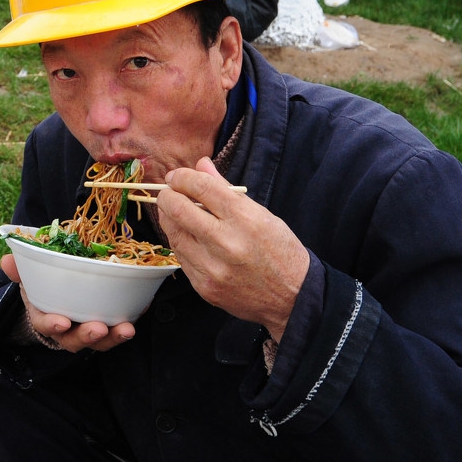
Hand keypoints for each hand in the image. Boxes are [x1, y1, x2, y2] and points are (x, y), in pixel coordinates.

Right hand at [0, 253, 136, 352]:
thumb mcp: (29, 277)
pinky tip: (143, 306)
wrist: (58, 296)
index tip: (61, 322)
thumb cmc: (44, 287)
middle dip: (88, 336)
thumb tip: (6, 260)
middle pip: (76, 340)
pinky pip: (120, 326)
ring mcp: (88, 330)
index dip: (52, 325)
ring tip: (127, 328)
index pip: (45, 326)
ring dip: (114, 336)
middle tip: (99, 329)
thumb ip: (19, 269)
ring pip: (101, 340)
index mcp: (44, 317)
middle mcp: (67, 330)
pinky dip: (132, 317)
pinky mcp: (108, 325)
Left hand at [158, 158, 308, 341]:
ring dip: (169, 219)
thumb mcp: (261, 214)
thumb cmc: (280, 251)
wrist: (293, 297)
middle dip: (167, 196)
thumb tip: (201, 164)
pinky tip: (187, 236)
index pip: (201, 187)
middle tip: (169, 193)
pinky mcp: (205, 286)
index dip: (182, 178)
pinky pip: (181, 257)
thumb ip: (227, 189)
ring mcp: (213, 268)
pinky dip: (180, 242)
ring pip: (173, 234)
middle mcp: (226, 243)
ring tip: (175, 212)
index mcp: (244, 219)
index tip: (177, 176)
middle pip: (178, 209)